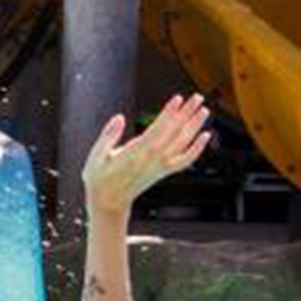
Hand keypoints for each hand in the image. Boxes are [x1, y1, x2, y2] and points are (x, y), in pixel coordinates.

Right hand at [83, 94, 211, 216]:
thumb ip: (108, 135)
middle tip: (197, 98)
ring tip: (203, 110)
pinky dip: (197, 148)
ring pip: (183, 144)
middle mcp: (152, 160)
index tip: (177, 99)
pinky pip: (185, 160)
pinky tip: (204, 137)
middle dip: (187, 114)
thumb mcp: (96, 156)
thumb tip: (119, 118)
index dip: (169, 114)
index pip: (157, 130)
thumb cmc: (101, 179)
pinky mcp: (164, 171)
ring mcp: (160, 166)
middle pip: (174, 133)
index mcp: (136, 154)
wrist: (110, 202)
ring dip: (195, 126)